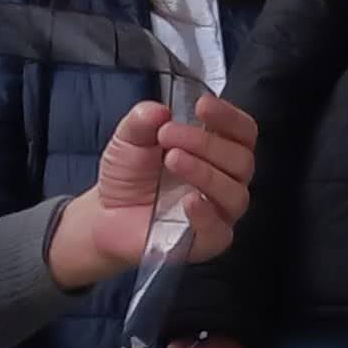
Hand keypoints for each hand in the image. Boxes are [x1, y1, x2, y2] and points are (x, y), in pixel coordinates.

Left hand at [44, 95, 258, 287]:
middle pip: (241, 160)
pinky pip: (220, 231)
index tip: (202, 106)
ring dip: (206, 172)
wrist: (105, 214)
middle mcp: (226, 179)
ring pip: (235, 193)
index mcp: (217, 150)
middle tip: (169, 134)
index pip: (242, 131)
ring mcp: (219, 212)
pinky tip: (189, 200)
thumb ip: (142, 120)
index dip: (228, 117)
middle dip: (206, 143)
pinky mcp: (207, 241)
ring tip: (173, 159)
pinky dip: (207, 214)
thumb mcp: (129, 138)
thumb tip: (158, 110)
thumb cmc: (129, 174)